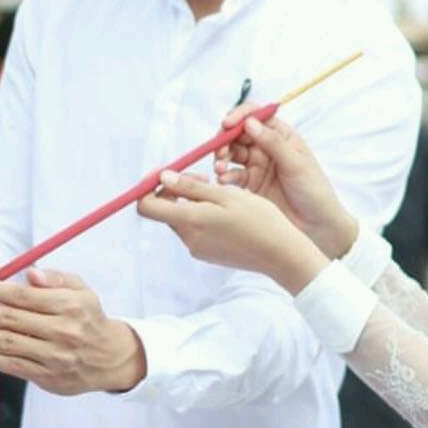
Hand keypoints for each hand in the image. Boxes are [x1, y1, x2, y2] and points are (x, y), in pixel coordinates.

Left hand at [0, 269, 145, 394]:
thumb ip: (56, 278)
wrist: (110, 358)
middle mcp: (62, 330)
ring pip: (7, 344)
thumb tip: (31, 273)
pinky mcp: (47, 376)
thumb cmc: (87, 318)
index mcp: (69, 305)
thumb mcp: (81, 290)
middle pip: (10, 319)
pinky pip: (12, 366)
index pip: (22, 296)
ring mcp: (54, 355)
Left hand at [137, 171, 328, 293]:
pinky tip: (226, 213)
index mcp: (190, 221)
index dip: (149, 187)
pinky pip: (195, 231)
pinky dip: (202, 217)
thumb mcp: (226, 195)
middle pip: (164, 211)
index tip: (165, 173)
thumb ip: (190, 187)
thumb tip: (162, 177)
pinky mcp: (208, 254)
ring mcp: (198, 249)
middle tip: (203, 179)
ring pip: (182, 219)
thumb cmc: (259, 219)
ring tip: (220, 195)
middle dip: (176, 190)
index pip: (146, 207)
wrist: (280, 254)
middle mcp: (188, 238)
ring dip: (191, 203)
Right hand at [215, 105, 356, 258]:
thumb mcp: (296, 164)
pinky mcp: (249, 185)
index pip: (255, 116)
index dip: (239, 116)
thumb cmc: (314, 191)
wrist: (317, 226)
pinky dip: (224, 176)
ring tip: (221, 169)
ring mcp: (256, 165)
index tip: (227, 125)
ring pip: (231, 153)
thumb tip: (250, 122)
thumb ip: (273, 143)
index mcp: (281, 135)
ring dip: (222, 158)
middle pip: (237, 134)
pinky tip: (224, 181)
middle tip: (221, 152)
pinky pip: (231, 175)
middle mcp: (266, 147)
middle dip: (225, 140)